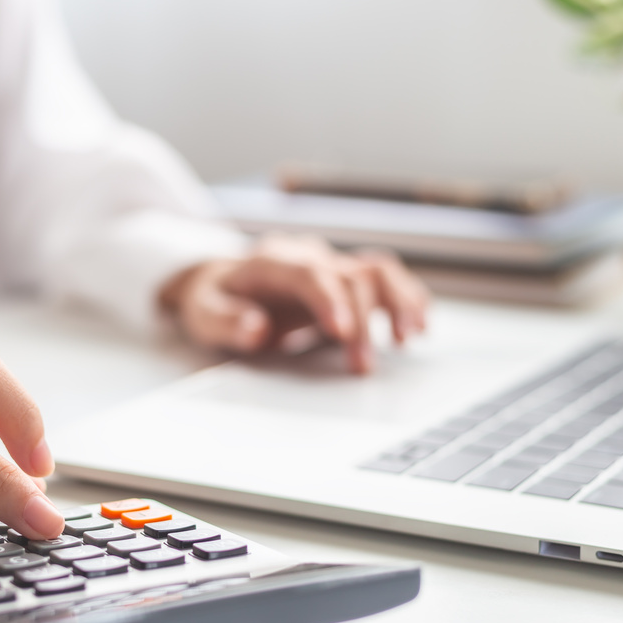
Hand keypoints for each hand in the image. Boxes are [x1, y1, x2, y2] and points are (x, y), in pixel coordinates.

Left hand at [161, 234, 429, 373]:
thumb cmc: (214, 300)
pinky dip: (407, 298)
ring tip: (410, 337)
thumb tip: (256, 329)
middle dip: (362, 320)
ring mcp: (330, 265)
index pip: (308, 273)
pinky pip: (385, 279)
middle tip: (363, 366)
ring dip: (399, 301)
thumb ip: (225, 321)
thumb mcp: (202, 313)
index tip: (342, 333)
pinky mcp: (346, 280)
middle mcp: (307, 256)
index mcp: (271, 262)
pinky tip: (419, 325)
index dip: (329, 299)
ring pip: (376, 269)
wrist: (222, 281)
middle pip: (349, 276)